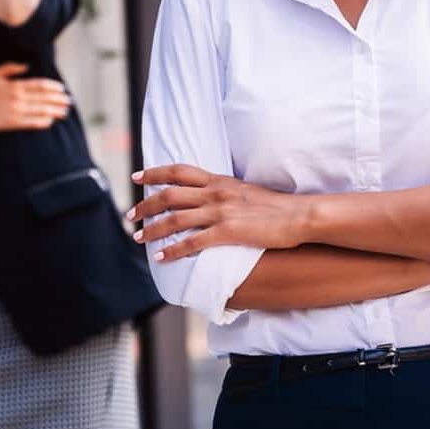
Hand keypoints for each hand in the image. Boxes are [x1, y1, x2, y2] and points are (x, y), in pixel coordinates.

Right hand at [0, 62, 70, 132]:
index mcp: (14, 84)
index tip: (63, 90)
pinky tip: (49, 121)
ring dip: (54, 111)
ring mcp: (14, 111)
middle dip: (58, 100)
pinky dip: (41, 122)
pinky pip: (30, 123)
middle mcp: (17, 98)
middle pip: (44, 98)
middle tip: (69, 102)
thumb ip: (10, 68)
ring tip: (64, 112)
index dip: (53, 88)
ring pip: (40, 111)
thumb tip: (25, 66)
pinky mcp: (9, 124)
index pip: (40, 85)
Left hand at [127, 164, 305, 260]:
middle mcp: (214, 192)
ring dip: (153, 228)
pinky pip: (192, 242)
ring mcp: (220, 212)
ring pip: (175, 219)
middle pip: (169, 195)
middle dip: (146, 205)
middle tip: (131, 215)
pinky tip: (161, 257)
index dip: (154, 172)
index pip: (178, 171)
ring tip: (139, 237)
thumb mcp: (243, 190)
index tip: (137, 176)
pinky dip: (173, 250)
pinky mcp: (228, 232)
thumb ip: (222, 191)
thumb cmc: (274, 206)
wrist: (298, 215)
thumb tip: (205, 195)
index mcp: (218, 180)